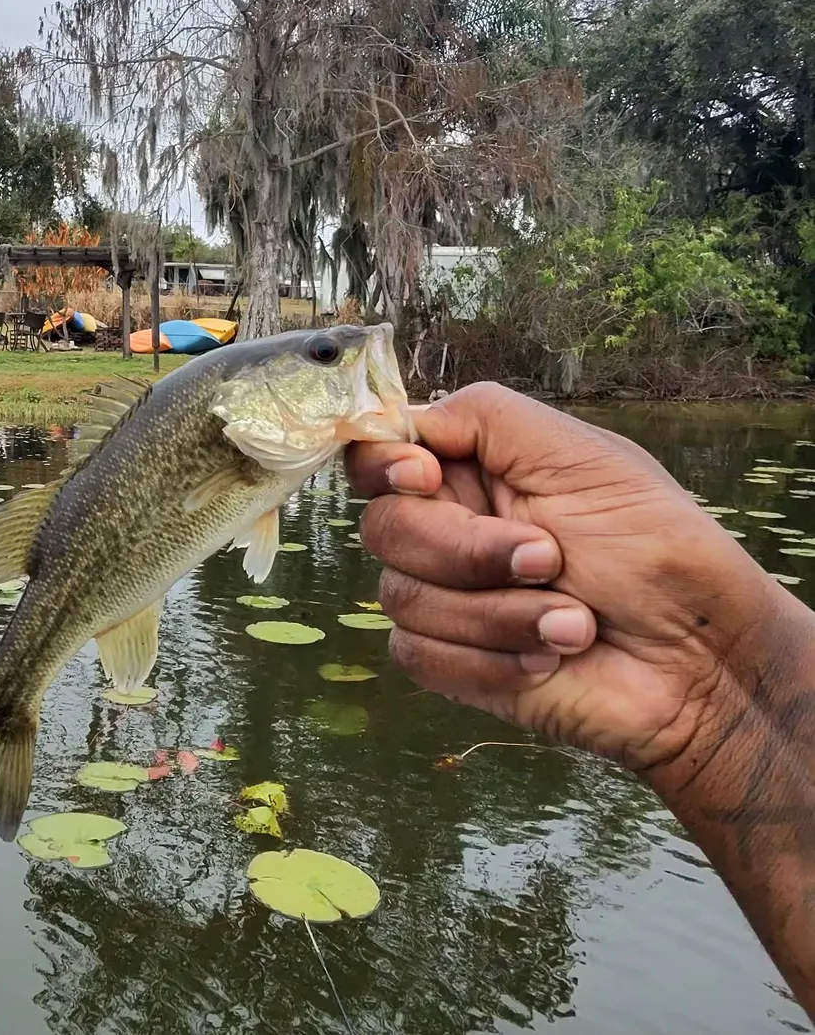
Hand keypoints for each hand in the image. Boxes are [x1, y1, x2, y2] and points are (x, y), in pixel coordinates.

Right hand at [345, 382, 798, 777]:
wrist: (702, 663)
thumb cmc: (657, 549)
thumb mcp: (579, 456)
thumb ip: (483, 417)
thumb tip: (402, 423)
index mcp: (472, 470)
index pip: (377, 455)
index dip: (385, 467)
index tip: (425, 477)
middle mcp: (450, 528)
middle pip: (383, 528)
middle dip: (467, 550)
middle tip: (550, 559)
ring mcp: (448, 598)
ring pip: (401, 596)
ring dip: (497, 613)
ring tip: (575, 622)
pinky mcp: (454, 662)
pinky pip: (418, 654)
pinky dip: (487, 659)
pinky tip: (547, 659)